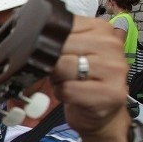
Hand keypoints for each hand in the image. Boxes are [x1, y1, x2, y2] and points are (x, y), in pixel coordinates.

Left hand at [50, 16, 130, 141]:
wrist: (102, 113)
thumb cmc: (84, 80)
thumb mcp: (72, 52)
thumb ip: (58, 39)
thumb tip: (28, 37)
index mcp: (101, 28)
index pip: (61, 28)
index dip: (48, 44)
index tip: (53, 55)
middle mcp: (111, 45)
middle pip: (59, 47)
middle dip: (52, 63)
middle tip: (61, 73)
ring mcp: (114, 70)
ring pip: (62, 67)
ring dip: (57, 79)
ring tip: (68, 83)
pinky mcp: (110, 93)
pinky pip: (68, 89)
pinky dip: (62, 94)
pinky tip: (73, 95)